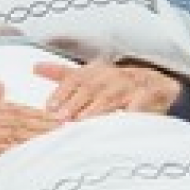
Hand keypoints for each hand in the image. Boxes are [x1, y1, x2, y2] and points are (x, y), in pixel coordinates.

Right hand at [0, 83, 61, 177]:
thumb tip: (1, 85)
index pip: (14, 110)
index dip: (39, 114)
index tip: (60, 117)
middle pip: (18, 122)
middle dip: (44, 125)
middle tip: (70, 128)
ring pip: (10, 135)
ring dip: (36, 137)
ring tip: (58, 140)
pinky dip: (14, 152)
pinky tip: (30, 154)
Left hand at [34, 60, 180, 120]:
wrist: (154, 86)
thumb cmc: (114, 84)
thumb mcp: (88, 76)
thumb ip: (62, 74)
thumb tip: (35, 67)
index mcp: (95, 72)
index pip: (75, 79)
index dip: (62, 93)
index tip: (50, 107)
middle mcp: (110, 77)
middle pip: (89, 90)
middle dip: (74, 104)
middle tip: (61, 119)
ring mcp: (129, 87)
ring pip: (109, 98)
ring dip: (95, 111)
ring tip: (82, 122)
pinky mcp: (146, 97)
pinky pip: (137, 105)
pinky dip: (129, 112)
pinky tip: (120, 119)